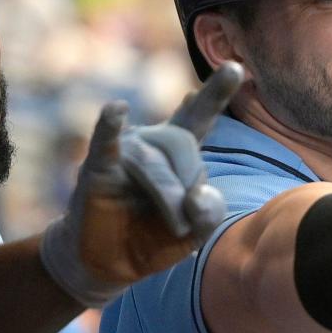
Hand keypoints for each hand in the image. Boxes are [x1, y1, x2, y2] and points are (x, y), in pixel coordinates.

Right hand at [40, 62, 243, 306]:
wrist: (108, 265)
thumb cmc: (151, 239)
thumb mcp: (195, 230)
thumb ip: (210, 211)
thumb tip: (195, 193)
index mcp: (175, 149)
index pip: (198, 114)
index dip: (216, 91)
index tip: (235, 67)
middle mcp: (148, 142)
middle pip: (181, 143)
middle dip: (189, 182)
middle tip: (185, 222)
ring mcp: (121, 153)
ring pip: (154, 161)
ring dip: (169, 196)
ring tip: (174, 226)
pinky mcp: (96, 171)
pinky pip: (105, 144)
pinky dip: (110, 127)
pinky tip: (115, 110)